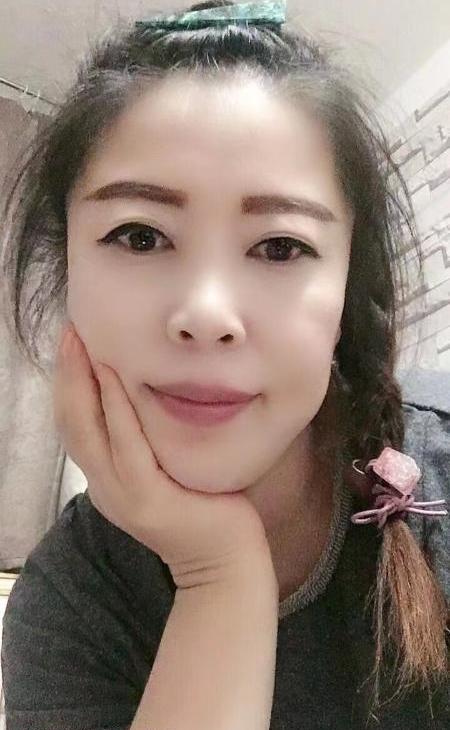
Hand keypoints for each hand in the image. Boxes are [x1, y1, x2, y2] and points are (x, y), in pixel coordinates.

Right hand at [52, 322, 269, 587]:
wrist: (226, 561)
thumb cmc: (204, 506)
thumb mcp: (166, 469)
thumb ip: (150, 440)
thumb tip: (154, 392)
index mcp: (106, 479)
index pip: (75, 425)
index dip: (68, 383)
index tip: (72, 342)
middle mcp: (105, 487)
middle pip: (71, 423)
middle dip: (67, 374)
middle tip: (70, 331)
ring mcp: (122, 495)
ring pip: (88, 431)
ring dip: (82, 382)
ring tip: (81, 342)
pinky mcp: (147, 498)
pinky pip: (126, 444)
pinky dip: (115, 406)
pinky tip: (114, 374)